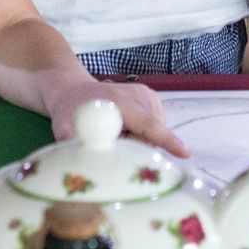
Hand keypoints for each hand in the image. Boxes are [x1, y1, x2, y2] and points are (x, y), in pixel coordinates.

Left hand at [54, 79, 190, 156]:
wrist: (73, 89)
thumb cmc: (69, 109)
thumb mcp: (63, 126)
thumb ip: (72, 142)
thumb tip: (80, 159)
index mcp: (121, 101)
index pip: (148, 124)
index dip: (166, 140)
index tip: (184, 153)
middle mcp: (139, 95)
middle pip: (151, 134)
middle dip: (136, 148)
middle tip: (112, 145)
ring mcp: (148, 95)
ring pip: (153, 133)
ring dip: (137, 142)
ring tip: (115, 134)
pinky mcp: (151, 99)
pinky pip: (153, 128)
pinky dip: (141, 135)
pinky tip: (123, 128)